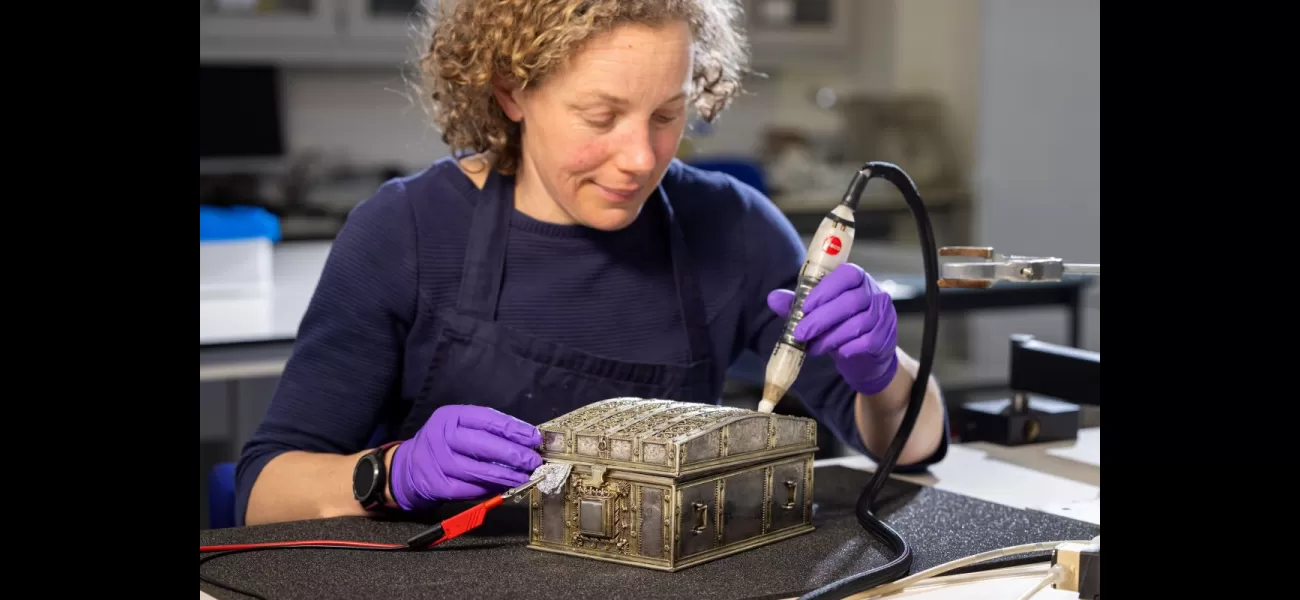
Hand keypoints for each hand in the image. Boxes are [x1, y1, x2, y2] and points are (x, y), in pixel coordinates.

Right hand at [390, 404, 542, 511]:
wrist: (408, 468)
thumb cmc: (444, 445)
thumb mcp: (460, 428)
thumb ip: (488, 431)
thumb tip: (525, 441)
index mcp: (450, 417)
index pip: (487, 419)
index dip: (513, 429)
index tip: (534, 438)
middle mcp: (441, 436)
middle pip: (482, 444)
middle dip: (512, 453)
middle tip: (533, 461)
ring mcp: (438, 462)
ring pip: (477, 470)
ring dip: (505, 475)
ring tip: (524, 477)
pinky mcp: (437, 485)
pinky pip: (469, 489)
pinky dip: (489, 489)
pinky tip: (504, 488)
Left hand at [767, 263, 899, 395]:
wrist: (865, 355)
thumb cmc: (839, 325)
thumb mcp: (817, 312)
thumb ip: (797, 304)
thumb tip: (772, 298)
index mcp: (858, 279)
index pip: (848, 274)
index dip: (826, 289)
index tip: (805, 306)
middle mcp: (875, 293)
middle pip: (851, 301)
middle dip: (821, 319)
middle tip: (800, 333)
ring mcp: (884, 315)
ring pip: (858, 323)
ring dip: (830, 337)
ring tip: (813, 346)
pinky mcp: (886, 338)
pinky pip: (867, 342)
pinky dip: (847, 348)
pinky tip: (836, 352)